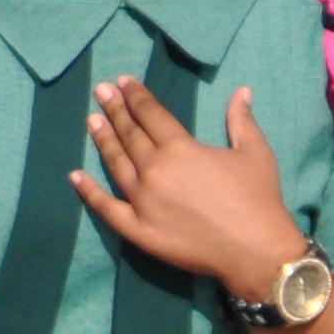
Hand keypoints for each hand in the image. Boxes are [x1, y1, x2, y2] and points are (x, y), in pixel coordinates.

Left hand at [74, 75, 300, 304]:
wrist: (255, 251)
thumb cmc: (258, 199)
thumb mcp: (255, 152)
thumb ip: (241, 120)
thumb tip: (241, 91)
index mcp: (180, 148)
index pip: (150, 114)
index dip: (136, 96)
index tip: (123, 82)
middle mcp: (154, 170)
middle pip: (129, 134)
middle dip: (115, 110)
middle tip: (100, 91)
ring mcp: (142, 201)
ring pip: (116, 164)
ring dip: (102, 140)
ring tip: (91, 121)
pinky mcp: (138, 230)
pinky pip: (107, 208)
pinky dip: (89, 192)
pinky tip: (75, 176)